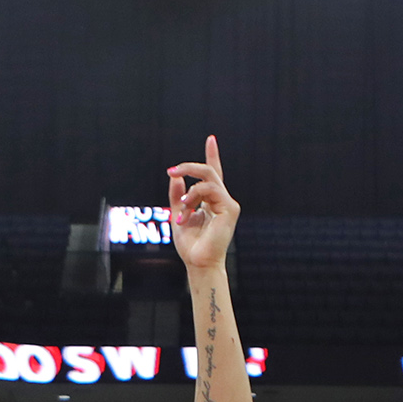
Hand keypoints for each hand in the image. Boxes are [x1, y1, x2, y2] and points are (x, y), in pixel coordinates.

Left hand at [168, 137, 240, 273]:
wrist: (198, 262)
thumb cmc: (190, 244)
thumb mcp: (178, 214)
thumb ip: (177, 196)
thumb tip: (175, 177)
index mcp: (211, 201)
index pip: (213, 174)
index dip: (212, 156)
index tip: (211, 139)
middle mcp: (222, 200)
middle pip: (209, 171)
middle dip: (189, 167)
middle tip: (172, 171)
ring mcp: (228, 204)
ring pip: (208, 179)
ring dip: (189, 192)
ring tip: (181, 209)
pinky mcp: (230, 209)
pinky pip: (210, 190)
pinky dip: (194, 198)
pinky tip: (187, 213)